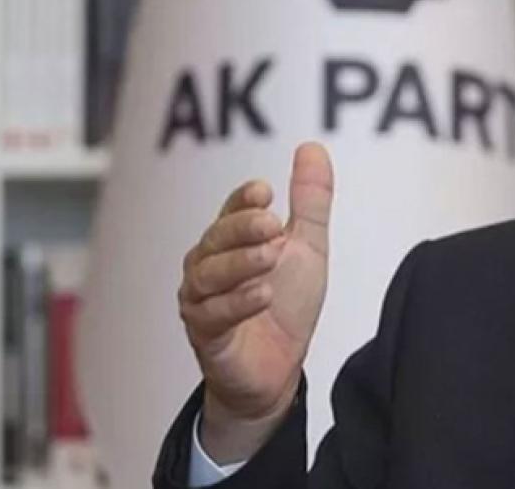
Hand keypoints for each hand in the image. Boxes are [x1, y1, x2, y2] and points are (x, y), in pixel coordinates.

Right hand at [178, 142, 333, 461]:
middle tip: (272, 224)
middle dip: (242, 228)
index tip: (266, 189)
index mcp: (232, 241)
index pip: (232, 211)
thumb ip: (310, 201)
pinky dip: (237, 303)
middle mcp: (208, 266)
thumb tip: (313, 146)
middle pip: (216, 239)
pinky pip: (213, 315)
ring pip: (209, 275)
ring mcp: (202, 300)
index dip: (244, 199)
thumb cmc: (287, 304)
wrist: (279, 368)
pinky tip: (262, 294)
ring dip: (241, 263)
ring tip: (271, 256)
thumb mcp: (307, 247)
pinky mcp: (205, 336)